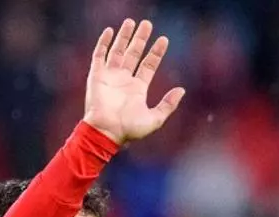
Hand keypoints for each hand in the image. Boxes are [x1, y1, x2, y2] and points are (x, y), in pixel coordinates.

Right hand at [84, 19, 184, 144]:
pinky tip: (109, 31)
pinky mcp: (96, 76)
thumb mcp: (154, 120)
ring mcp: (110, 77)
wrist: (104, 132)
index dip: (156, 52)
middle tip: (147, 24)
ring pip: (118, 51)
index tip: (163, 39)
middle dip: (140, 39)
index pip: (148, 65)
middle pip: (133, 54)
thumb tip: (181, 90)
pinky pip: (99, 56)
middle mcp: (123, 80)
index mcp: (137, 89)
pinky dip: (103, 43)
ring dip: (124, 37)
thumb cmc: (128, 129)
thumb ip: (168, 105)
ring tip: (130, 22)